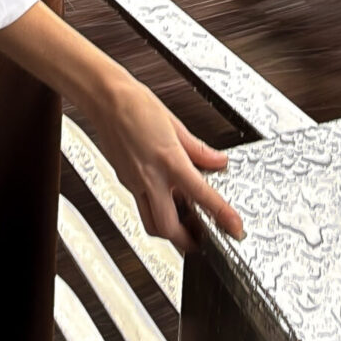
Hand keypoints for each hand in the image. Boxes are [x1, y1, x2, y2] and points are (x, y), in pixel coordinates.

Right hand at [89, 74, 242, 254]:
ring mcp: (134, 182)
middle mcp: (150, 177)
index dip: (222, 214)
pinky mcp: (124, 182)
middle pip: (168, 228)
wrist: (105, 99)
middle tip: (203, 240)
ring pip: (150, 224)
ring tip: (184, 225)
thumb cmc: (135, 104)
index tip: (234, 227)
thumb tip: (218, 161)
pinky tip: (165, 199)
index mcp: (168, 159)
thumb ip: (198, 149)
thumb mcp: (175, 123)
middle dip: (187, 242)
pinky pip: (141, 207)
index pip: (201, 194)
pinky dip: (155, 211)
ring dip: (169, 232)